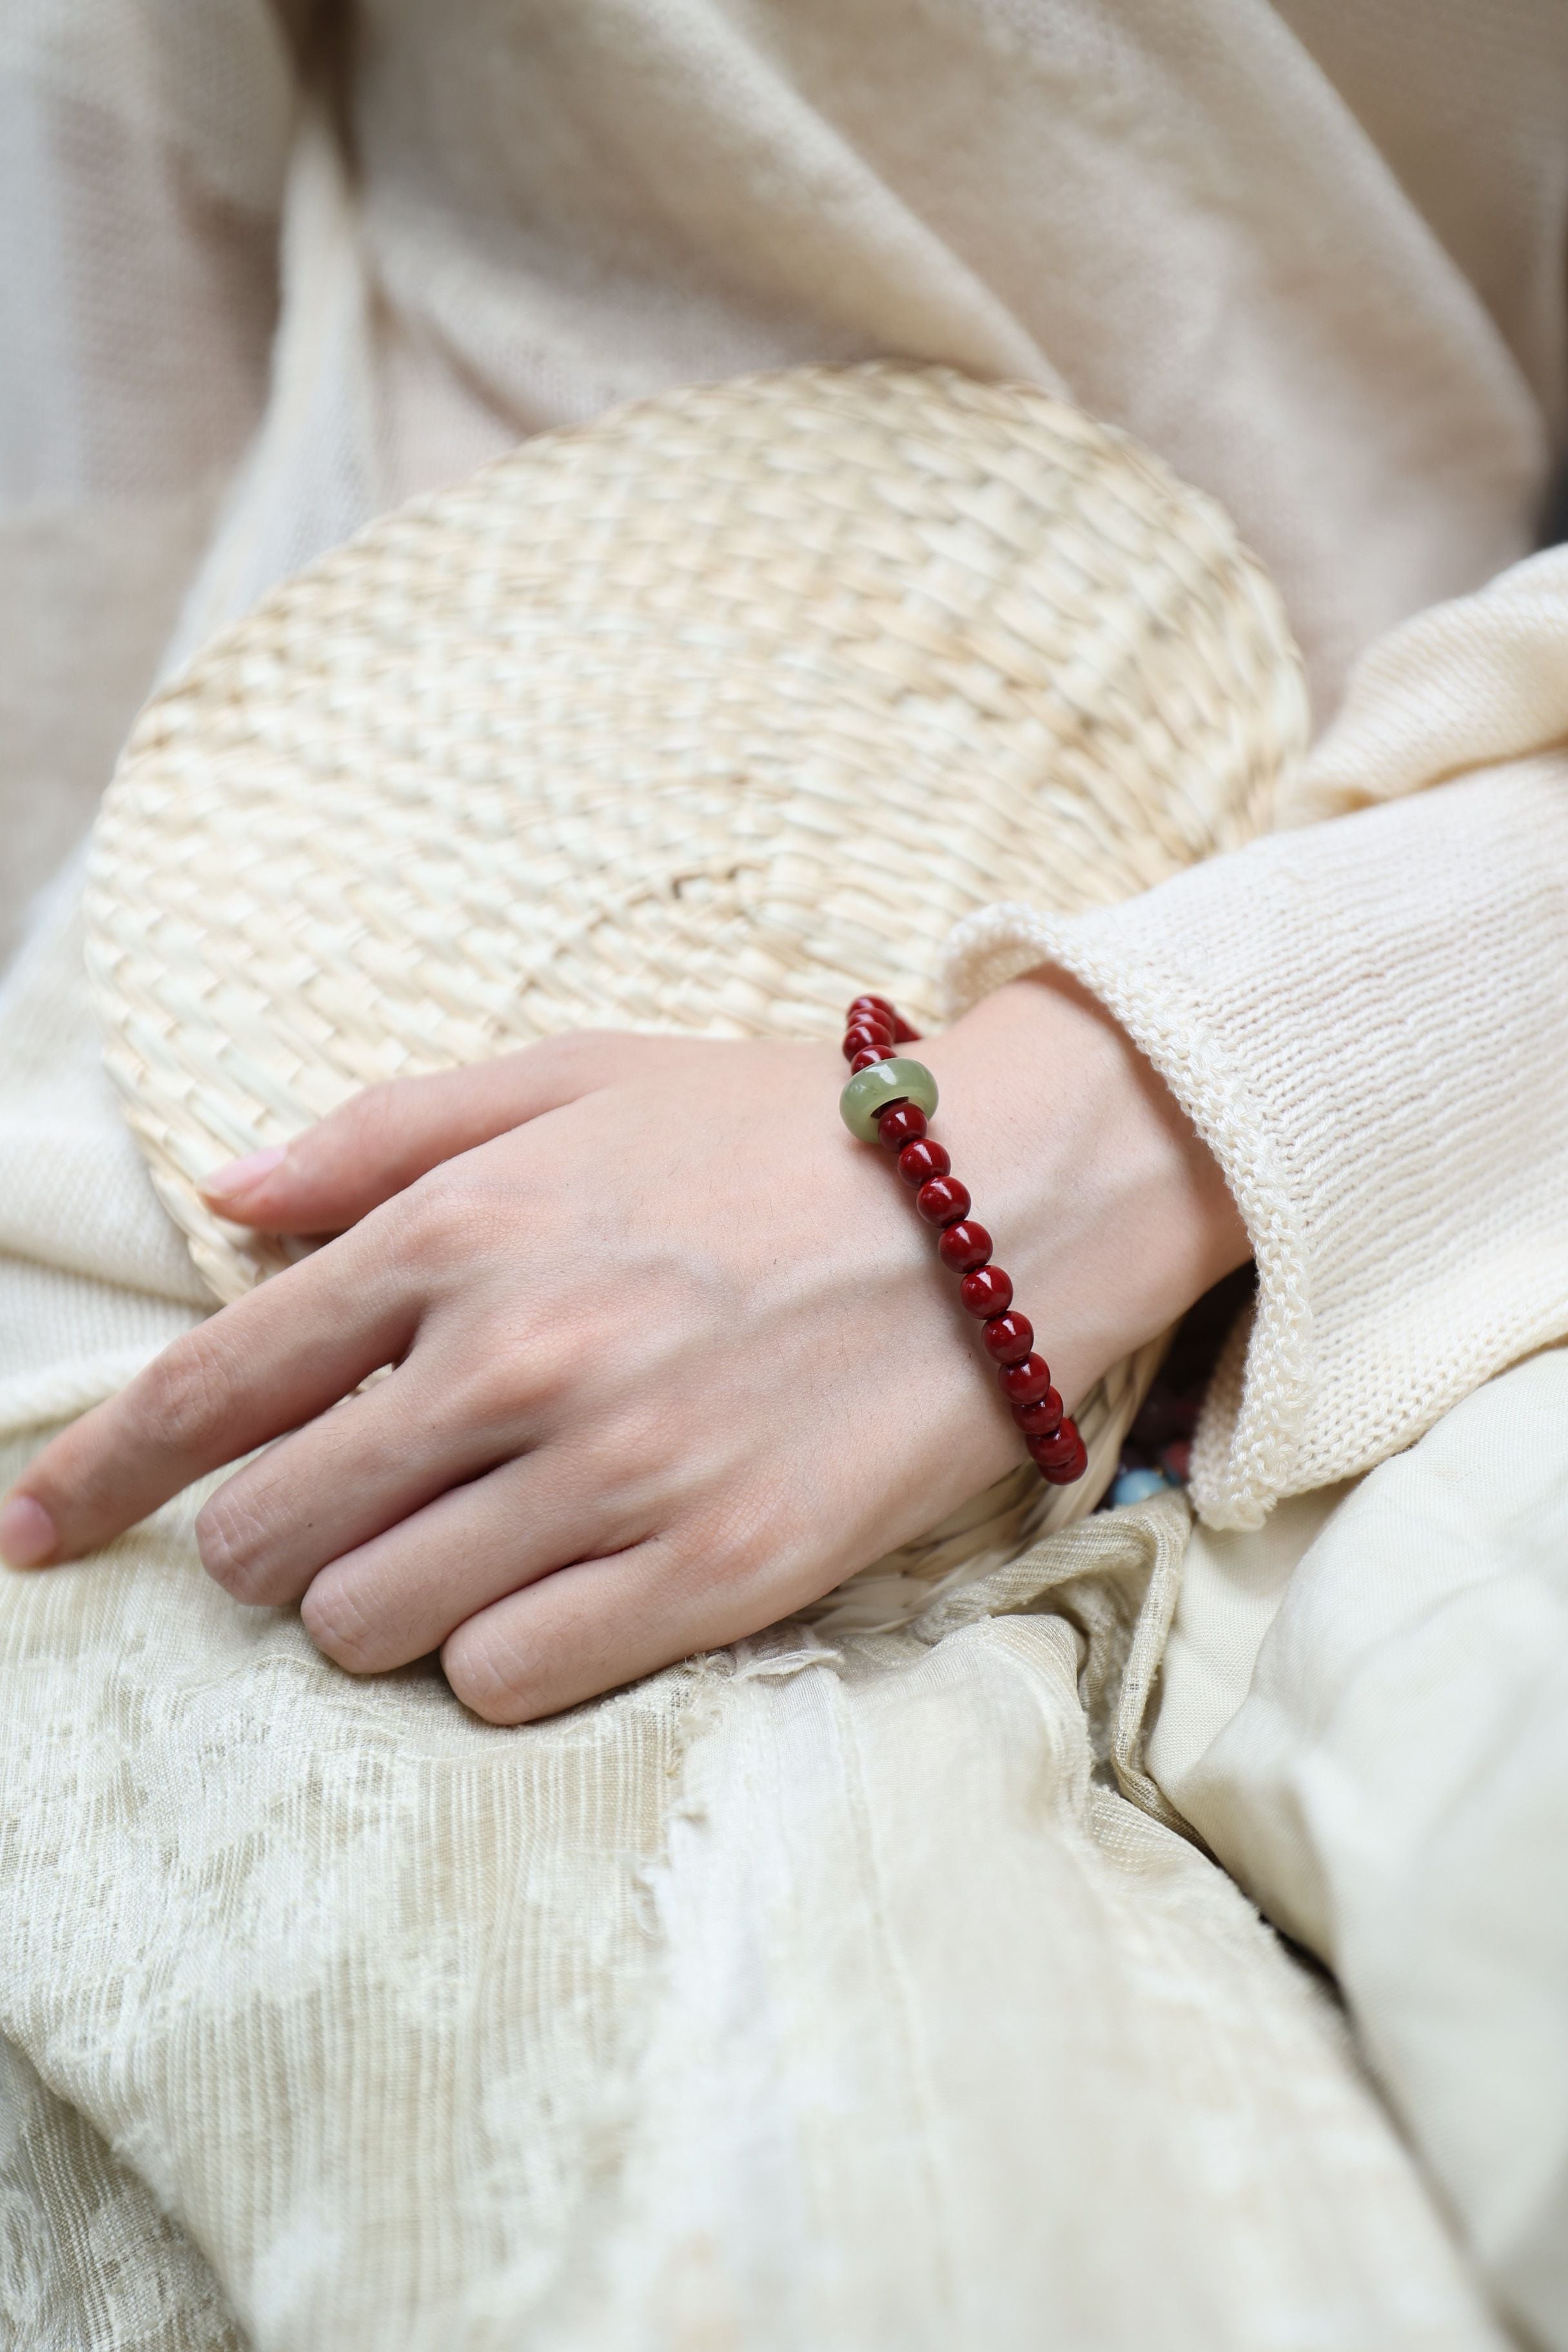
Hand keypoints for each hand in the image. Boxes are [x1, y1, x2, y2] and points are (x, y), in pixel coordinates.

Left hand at [0, 976, 1246, 1720]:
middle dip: (270, 1539)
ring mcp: (612, 1476)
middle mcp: (513, 1359)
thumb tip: (230, 1194)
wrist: (1006, 1199)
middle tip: (345, 1508)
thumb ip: (388, 1132)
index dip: (95, 1472)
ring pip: (367, 1626)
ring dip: (381, 1602)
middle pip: (268, 1535)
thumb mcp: (576, 1076)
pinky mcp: (710, 1575)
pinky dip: (494, 1652)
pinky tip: (555, 1586)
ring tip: (466, 1542)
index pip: (213, 1384)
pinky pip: (500, 1681)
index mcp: (460, 1232)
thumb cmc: (779, 1131)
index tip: (32, 1535)